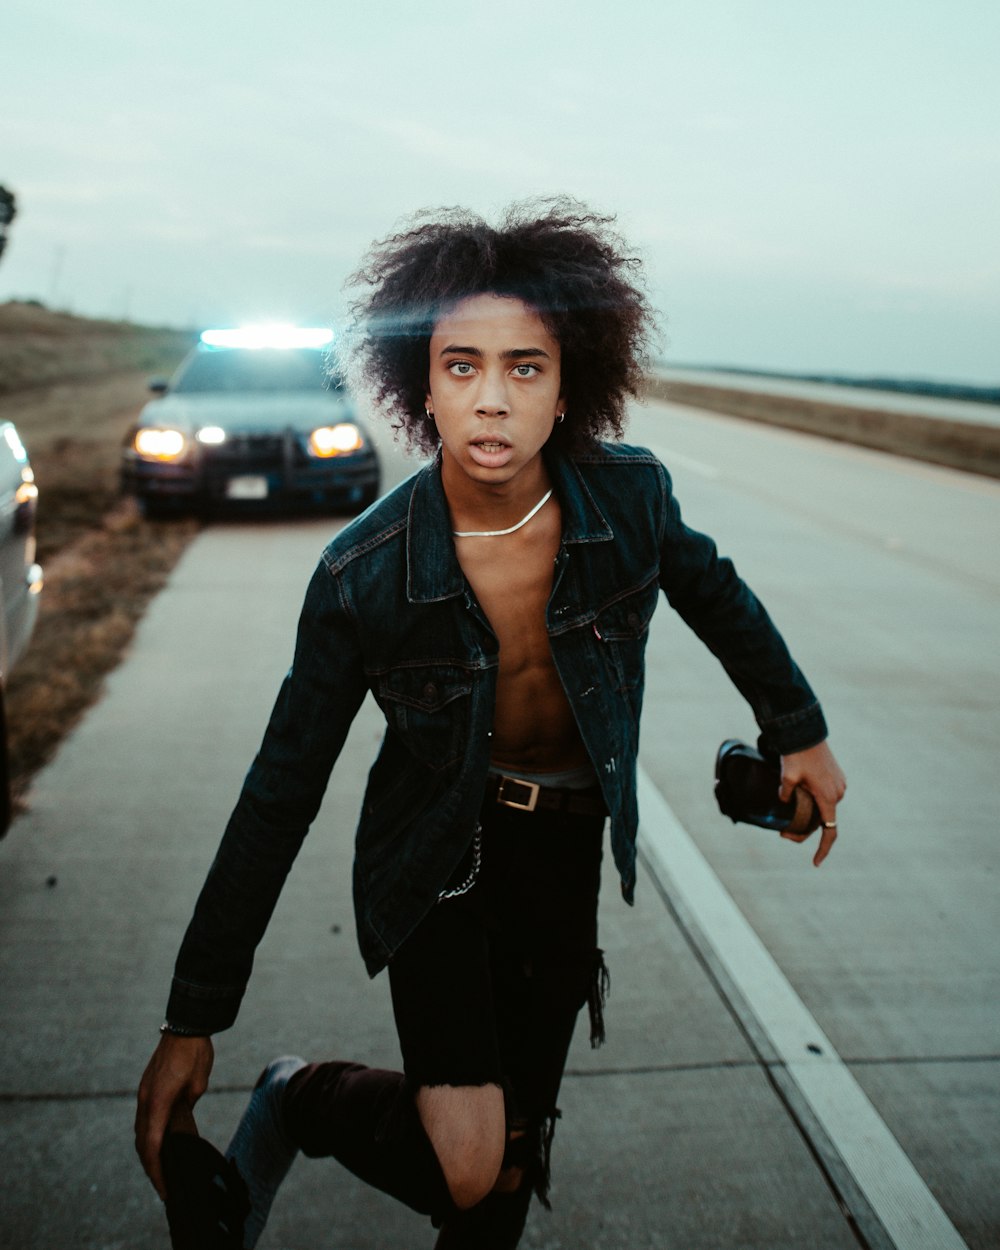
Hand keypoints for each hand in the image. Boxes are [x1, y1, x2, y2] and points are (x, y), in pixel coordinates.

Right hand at [134, 1032, 213, 1198]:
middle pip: (142, 1144)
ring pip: (140, 1133)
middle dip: (151, 1167)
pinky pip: (144, 1120)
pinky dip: (149, 1137)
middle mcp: (145, 1101)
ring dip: (148, 1153)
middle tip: (164, 1187)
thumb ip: (188, 1105)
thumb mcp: (198, 1083)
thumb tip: (183, 1119)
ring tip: (161, 1171)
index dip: (157, 1170)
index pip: (152, 1145)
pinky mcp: (147, 1089)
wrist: (185, 1026)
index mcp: (157, 1102)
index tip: (165, 1187)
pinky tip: (158, 1145)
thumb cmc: (196, 1052)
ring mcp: (144, 1094)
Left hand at [778, 740, 845, 866]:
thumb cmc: (796, 755)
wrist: (806, 732)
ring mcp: (840, 784)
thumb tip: (784, 803)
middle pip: (824, 821)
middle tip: (783, 833)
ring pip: (825, 808)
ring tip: (789, 812)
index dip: (823, 849)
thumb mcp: (786, 776)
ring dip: (810, 814)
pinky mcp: (837, 777)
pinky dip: (815, 802)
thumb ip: (785, 794)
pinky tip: (800, 799)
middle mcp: (838, 793)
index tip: (816, 862)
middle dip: (806, 830)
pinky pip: (826, 796)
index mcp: (828, 797)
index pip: (829, 831)